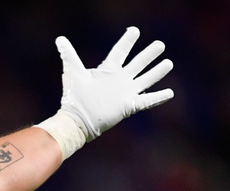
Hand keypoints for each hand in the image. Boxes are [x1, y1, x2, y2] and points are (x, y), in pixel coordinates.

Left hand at [56, 26, 173, 139]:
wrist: (77, 120)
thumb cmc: (74, 97)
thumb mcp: (73, 72)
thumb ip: (69, 55)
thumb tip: (59, 39)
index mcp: (108, 70)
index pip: (120, 52)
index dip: (127, 41)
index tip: (134, 30)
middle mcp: (119, 80)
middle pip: (138, 63)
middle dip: (149, 54)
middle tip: (160, 44)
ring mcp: (125, 92)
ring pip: (146, 79)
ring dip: (157, 71)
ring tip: (168, 63)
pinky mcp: (129, 105)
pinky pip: (148, 100)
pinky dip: (159, 97)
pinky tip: (170, 92)